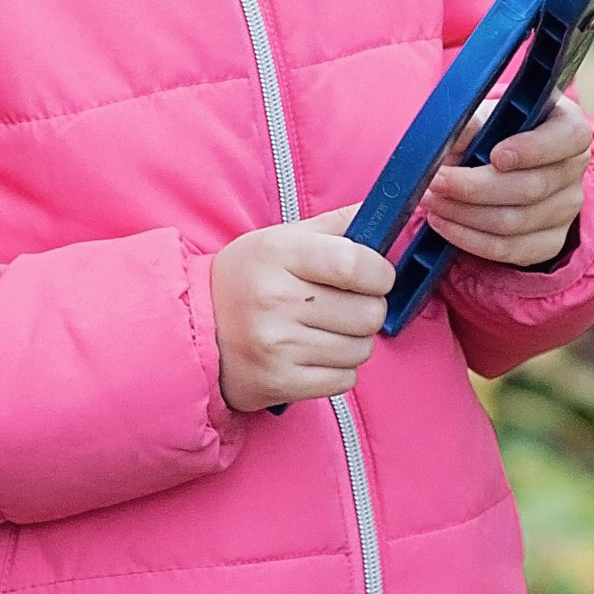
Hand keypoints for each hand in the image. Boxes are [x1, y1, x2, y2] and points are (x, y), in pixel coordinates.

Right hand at [212, 215, 393, 411]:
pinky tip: (313, 354)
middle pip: (368, 312)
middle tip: (346, 304)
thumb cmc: (250, 278)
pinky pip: (344, 379)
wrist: (196, 329)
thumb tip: (396, 211)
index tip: (377, 275)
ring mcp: (276, 345)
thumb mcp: (283, 239)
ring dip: (353, 341)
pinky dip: (339, 369)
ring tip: (325, 330)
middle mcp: (275, 299)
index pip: (354, 264)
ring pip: (361, 349)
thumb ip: (338, 225)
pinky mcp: (279, 382)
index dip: (380, 272)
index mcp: (277, 253)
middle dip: (369, 308)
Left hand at [427, 92, 592, 271]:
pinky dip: (469, 239)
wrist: (506, 166)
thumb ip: (472, 121)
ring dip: (464, 214)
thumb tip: (452, 133)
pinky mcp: (549, 243)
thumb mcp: (487, 114)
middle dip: (475, 187)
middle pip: (532, 187)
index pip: (569, 137)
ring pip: (515, 223)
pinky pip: (509, 250)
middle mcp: (574, 171)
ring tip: (430, 201)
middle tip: (435, 180)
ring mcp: (566, 210)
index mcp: (569, 128)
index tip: (495, 155)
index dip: (534, 148)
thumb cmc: (496, 131)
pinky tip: (443, 224)